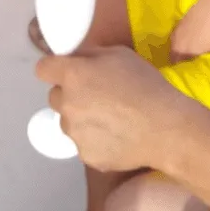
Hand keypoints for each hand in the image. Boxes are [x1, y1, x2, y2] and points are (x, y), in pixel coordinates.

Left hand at [37, 47, 200, 173]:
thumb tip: (74, 58)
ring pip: (69, 122)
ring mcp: (75, 134)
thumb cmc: (145, 85)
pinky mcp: (86, 156)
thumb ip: (89, 55)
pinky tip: (117, 137)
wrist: (167, 129)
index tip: (66, 71)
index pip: (42, 69)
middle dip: (70, 95)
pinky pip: (84, 144)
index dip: (54, 68)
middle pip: (55, 97)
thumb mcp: (119, 54)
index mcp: (73, 75)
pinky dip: (95, 140)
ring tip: (111, 120)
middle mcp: (67, 104)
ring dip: (81, 119)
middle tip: (97, 97)